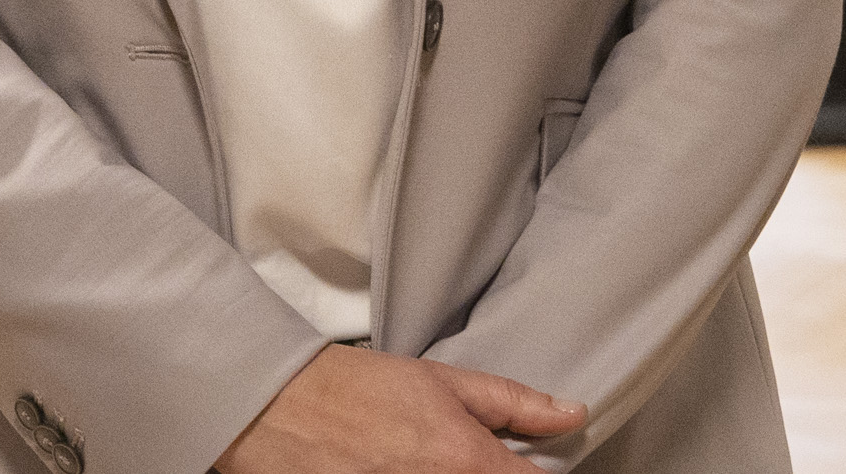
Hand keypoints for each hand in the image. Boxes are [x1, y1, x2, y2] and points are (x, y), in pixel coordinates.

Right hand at [219, 346, 586, 472]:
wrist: (273, 406)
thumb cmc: (350, 388)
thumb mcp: (439, 380)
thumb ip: (512, 402)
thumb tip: (572, 413)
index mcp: (470, 463)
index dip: (533, 472)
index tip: (521, 462)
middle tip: (450, 455)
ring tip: (415, 459)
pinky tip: (393, 468)